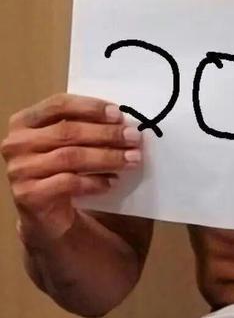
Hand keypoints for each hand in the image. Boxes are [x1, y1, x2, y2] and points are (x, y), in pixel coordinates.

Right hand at [1, 94, 142, 243]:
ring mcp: (19, 170)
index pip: (59, 104)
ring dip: (108, 157)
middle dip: (107, 134)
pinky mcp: (28, 196)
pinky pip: (69, 183)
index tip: (119, 114)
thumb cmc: (61, 168)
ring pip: (71, 157)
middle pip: (68, 131)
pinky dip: (94, 181)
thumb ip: (85, 127)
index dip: (90, 107)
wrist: (45, 213)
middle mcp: (16, 143)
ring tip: (132, 159)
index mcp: (24, 121)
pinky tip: (112, 181)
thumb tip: (123, 122)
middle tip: (134, 138)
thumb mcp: (68, 143)